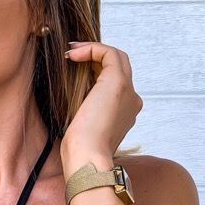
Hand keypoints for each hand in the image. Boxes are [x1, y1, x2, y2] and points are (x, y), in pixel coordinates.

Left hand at [61, 41, 143, 170]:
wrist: (89, 155)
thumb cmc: (83, 148)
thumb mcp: (85, 124)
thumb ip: (88, 108)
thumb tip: (75, 92)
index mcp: (127, 112)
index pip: (117, 81)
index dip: (97, 69)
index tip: (75, 66)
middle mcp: (132, 100)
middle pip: (121, 65)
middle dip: (97, 55)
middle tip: (73, 54)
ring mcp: (128, 91)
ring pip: (118, 57)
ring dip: (94, 49)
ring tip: (71, 52)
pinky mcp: (118, 82)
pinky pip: (109, 53)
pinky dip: (91, 49)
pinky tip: (72, 55)